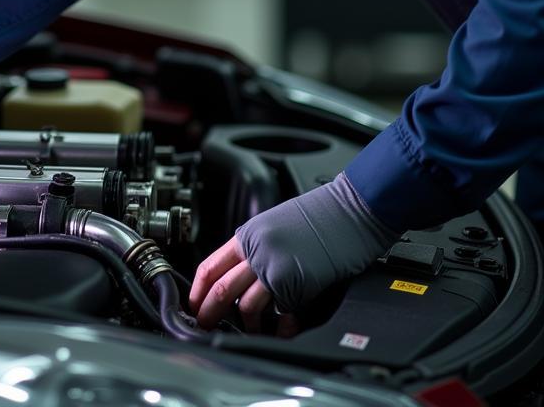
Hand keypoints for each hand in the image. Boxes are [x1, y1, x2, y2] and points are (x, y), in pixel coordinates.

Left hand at [195, 174, 398, 329]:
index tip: (194, 304)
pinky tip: (283, 328)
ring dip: (247, 326)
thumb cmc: (320, 215)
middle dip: (210, 313)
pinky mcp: (296, 285)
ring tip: (251, 332)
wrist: (349, 211)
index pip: (210, 265)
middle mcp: (257, 251)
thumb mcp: (276, 224)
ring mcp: (275, 269)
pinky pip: (279, 314)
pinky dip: (280, 326)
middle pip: (221, 290)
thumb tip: (242, 274)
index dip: (198, 289)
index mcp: (248, 235)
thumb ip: (256, 247)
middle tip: (206, 326)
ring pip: (246, 306)